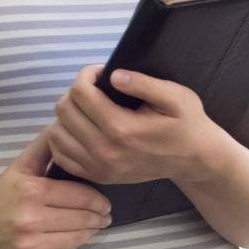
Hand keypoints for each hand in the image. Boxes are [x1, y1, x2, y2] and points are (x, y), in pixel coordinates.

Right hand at [0, 132, 111, 248]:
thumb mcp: (19, 167)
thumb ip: (44, 147)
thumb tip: (65, 127)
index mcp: (32, 192)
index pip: (81, 196)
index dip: (98, 201)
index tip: (106, 204)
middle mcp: (30, 220)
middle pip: (82, 220)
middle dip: (97, 219)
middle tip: (104, 217)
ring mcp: (29, 247)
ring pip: (76, 240)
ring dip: (87, 234)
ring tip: (90, 228)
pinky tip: (67, 241)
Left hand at [45, 65, 225, 186]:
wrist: (193, 159)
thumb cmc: (186, 123)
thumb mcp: (176, 97)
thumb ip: (144, 84)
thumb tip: (113, 75)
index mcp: (122, 128)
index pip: (81, 93)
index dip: (87, 75)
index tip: (101, 72)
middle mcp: (104, 150)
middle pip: (65, 111)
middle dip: (75, 91)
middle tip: (95, 88)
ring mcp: (98, 167)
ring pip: (56, 133)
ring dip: (67, 114)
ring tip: (88, 107)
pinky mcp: (96, 176)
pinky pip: (60, 155)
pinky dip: (64, 138)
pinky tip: (82, 128)